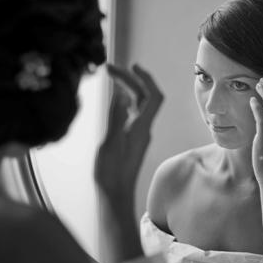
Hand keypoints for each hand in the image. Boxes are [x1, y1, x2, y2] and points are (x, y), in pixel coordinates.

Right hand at [94, 63, 162, 206]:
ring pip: (138, 104)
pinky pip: (133, 113)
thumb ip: (116, 117)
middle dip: (130, 79)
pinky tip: (114, 98)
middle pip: (144, 97)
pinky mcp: (132, 139)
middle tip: (109, 69)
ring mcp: (138, 133)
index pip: (153, 96)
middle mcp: (143, 128)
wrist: (115, 195)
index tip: (133, 66)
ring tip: (111, 77)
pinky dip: (125, 101)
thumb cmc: (111, 173)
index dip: (146, 78)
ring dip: (128, 88)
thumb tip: (122, 94)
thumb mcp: (110, 143)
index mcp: (141, 128)